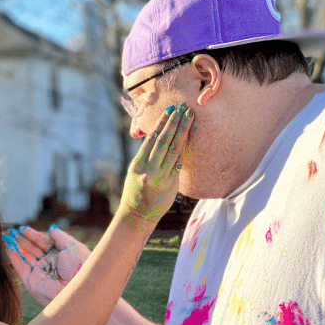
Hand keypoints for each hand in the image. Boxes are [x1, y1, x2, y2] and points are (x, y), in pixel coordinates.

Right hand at [3, 225, 90, 307]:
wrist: (78, 288)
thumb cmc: (79, 266)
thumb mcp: (73, 246)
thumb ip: (60, 236)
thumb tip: (51, 228)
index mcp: (60, 255)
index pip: (43, 243)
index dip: (33, 235)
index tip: (22, 228)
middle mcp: (49, 264)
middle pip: (32, 249)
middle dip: (22, 240)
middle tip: (11, 231)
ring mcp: (40, 273)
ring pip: (25, 257)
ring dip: (15, 247)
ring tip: (6, 236)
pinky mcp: (31, 282)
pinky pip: (20, 268)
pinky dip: (13, 257)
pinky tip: (8, 246)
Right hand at [118, 103, 193, 222]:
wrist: (137, 216)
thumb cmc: (135, 192)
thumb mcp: (134, 173)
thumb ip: (145, 158)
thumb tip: (157, 139)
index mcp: (138, 164)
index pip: (151, 139)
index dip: (161, 123)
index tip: (169, 110)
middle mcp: (149, 169)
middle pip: (164, 141)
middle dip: (174, 123)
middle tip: (183, 108)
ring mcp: (160, 177)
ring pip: (174, 150)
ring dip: (182, 132)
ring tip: (189, 118)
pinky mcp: (170, 184)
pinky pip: (178, 163)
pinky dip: (183, 149)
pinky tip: (188, 137)